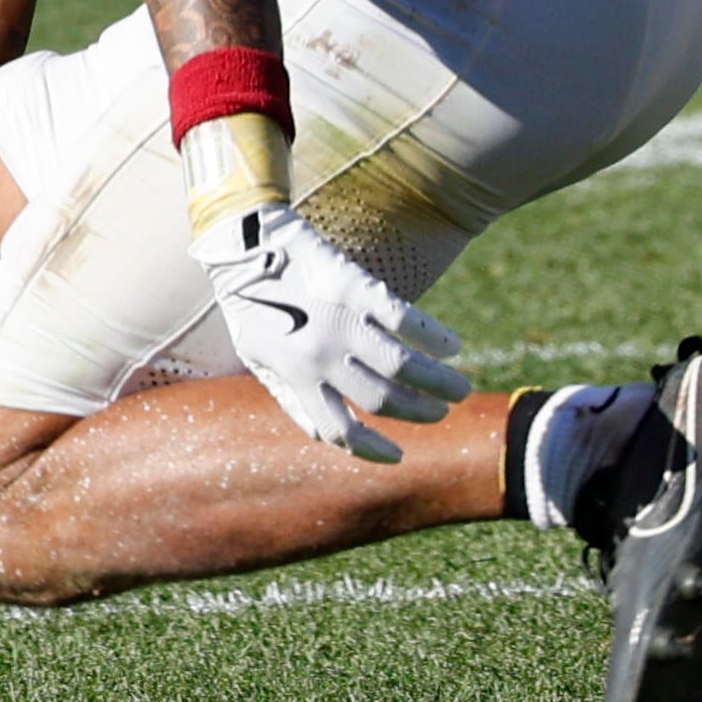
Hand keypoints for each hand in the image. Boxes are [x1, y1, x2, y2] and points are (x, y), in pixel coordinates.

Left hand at [193, 203, 470, 460]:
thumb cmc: (251, 304)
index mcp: (294, 376)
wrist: (243, 245)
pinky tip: (452, 346)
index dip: (373, 451)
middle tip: (440, 410)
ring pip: (404, 367)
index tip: (398, 456)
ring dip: (440, 383)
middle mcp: (318, 355)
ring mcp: (338, 321)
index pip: (340, 431)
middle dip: (420, 412)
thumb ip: (290, 397)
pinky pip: (406, 320)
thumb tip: (325, 435)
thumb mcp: (257, 357)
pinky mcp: (354, 286)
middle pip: (385, 400)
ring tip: (459, 388)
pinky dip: (436, 337)